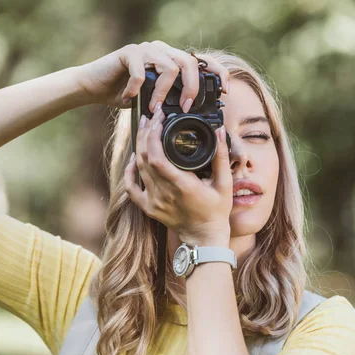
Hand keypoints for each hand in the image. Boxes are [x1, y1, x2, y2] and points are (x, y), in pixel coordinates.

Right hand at [74, 41, 229, 110]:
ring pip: (169, 66)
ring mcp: (146, 49)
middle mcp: (162, 50)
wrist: (93, 85)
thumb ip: (169, 101)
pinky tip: (129, 97)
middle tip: (186, 107)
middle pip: (189, 62)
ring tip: (154, 108)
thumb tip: (190, 115)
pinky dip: (137, 88)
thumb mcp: (152, 100)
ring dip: (164, 92)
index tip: (225, 91)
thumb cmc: (123, 94)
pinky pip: (141, 71)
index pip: (201, 61)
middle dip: (192, 87)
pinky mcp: (129, 53)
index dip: (218, 73)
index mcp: (171, 60)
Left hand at [123, 109, 232, 246]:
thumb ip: (221, 156)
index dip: (154, 134)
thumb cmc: (216, 211)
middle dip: (146, 133)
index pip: (157, 156)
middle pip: (144, 157)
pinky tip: (134, 158)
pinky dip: (129, 171)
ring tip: (145, 128)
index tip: (160, 118)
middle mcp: (164, 193)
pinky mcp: (149, 208)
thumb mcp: (224, 183)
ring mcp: (154, 201)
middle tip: (153, 117)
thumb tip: (219, 132)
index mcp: (182, 186)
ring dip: (139, 146)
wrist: (204, 237)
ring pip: (137, 168)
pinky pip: (131, 187)